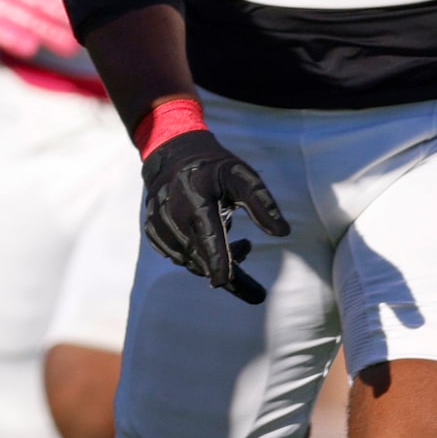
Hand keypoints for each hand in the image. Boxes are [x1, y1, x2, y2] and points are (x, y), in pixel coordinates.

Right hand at [143, 128, 290, 304]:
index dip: (217, 259)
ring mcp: (159, 223)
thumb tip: (283, 232)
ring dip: (215, 263)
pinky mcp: (153, 232)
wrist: (173, 155)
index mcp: (196, 197)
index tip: (224, 282)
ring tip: (241, 245)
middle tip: (255, 280)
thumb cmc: (214, 168)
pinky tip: (213, 244)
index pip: (208, 234)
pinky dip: (198, 258)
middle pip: (200, 257)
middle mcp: (173, 212)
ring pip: (190, 261)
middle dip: (229, 273)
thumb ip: (262, 203)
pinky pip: (178, 257)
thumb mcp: (242, 176)